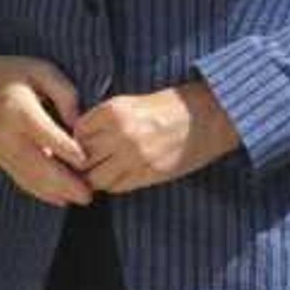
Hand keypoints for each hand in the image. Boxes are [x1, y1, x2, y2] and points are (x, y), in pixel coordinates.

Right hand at [0, 51, 92, 205]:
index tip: (86, 161)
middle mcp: (5, 134)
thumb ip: (64, 93)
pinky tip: (63, 199)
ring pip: (28, 178)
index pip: (43, 133)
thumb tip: (78, 123)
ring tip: (83, 199)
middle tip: (90, 194)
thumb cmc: (13, 74)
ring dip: (56, 192)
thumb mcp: (41, 70)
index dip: (65, 149)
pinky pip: (20, 180)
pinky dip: (41, 192)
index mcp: (16, 108)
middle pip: (35, 164)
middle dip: (64, 182)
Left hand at [75, 81, 239, 192]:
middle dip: (84, 161)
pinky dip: (114, 184)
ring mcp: (135, 156)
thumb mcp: (133, 103)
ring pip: (96, 177)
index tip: (85, 143)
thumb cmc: (173, 106)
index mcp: (115, 110)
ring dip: (97, 176)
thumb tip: (81, 139)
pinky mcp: (149, 173)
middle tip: (91, 161)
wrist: (211, 115)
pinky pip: (117, 186)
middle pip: (83, 157)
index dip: (78, 140)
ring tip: (105, 170)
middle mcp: (121, 133)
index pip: (78, 132)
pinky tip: (121, 175)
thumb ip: (106, 120)